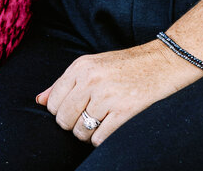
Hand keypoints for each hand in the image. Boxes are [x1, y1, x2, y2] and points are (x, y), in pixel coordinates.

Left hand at [35, 41, 199, 146]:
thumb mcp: (91, 65)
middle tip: (88, 117)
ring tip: (101, 121)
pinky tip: (110, 127)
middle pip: (64, 120)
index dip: (61, 111)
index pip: (53, 102)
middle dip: (73, 125)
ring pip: (80, 132)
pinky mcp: (124, 111)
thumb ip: (64, 83)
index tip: (74, 109)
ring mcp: (107, 96)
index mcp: (80, 66)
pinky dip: (101, 139)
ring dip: (87, 134)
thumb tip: (40, 100)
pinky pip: (98, 139)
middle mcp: (91, 80)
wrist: (162, 62)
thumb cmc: (125, 65)